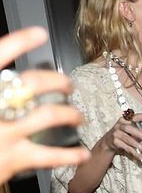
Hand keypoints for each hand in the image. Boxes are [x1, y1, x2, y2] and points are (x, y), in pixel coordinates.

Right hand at [0, 26, 89, 183]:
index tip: (40, 34)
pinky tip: (83, 154)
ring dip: (70, 113)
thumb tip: (8, 76)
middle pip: (33, 83)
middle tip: (67, 85)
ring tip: (77, 116)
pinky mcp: (13, 158)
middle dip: (57, 82)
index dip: (19, 42)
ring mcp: (5, 133)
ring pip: (49, 115)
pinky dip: (70, 155)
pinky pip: (49, 156)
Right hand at [102, 112, 141, 159]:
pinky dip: (133, 151)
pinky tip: (138, 155)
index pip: (136, 116)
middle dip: (138, 133)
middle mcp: (120, 125)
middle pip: (129, 128)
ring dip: (137, 144)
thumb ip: (141, 131)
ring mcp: (116, 133)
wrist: (107, 142)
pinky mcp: (114, 142)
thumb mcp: (131, 131)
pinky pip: (125, 147)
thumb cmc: (122, 134)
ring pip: (127, 139)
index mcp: (125, 120)